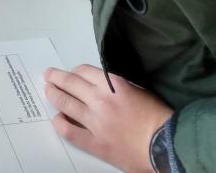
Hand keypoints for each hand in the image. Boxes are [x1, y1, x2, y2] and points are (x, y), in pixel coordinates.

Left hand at [44, 65, 172, 172]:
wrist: (167, 145)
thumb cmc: (159, 118)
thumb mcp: (139, 90)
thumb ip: (118, 86)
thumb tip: (102, 85)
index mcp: (113, 85)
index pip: (84, 72)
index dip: (74, 72)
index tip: (70, 72)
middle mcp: (100, 100)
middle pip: (70, 84)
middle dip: (56, 78)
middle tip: (48, 75)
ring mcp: (95, 122)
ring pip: (66, 104)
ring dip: (54, 95)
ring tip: (48, 91)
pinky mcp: (95, 143)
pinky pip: (70, 131)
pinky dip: (60, 123)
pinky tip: (56, 119)